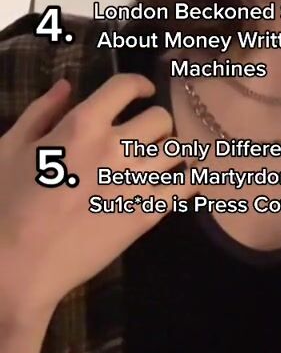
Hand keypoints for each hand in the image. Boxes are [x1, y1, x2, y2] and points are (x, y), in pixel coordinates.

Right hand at [0, 75, 195, 325]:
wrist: (15, 267)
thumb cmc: (5, 205)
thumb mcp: (10, 148)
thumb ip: (41, 112)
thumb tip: (66, 85)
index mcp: (81, 124)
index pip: (126, 87)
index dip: (139, 84)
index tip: (142, 91)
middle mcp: (115, 147)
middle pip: (159, 118)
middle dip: (153, 122)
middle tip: (143, 135)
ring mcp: (134, 181)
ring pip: (176, 149)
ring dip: (168, 150)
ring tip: (159, 157)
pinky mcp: (145, 214)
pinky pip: (185, 186)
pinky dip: (190, 178)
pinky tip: (185, 177)